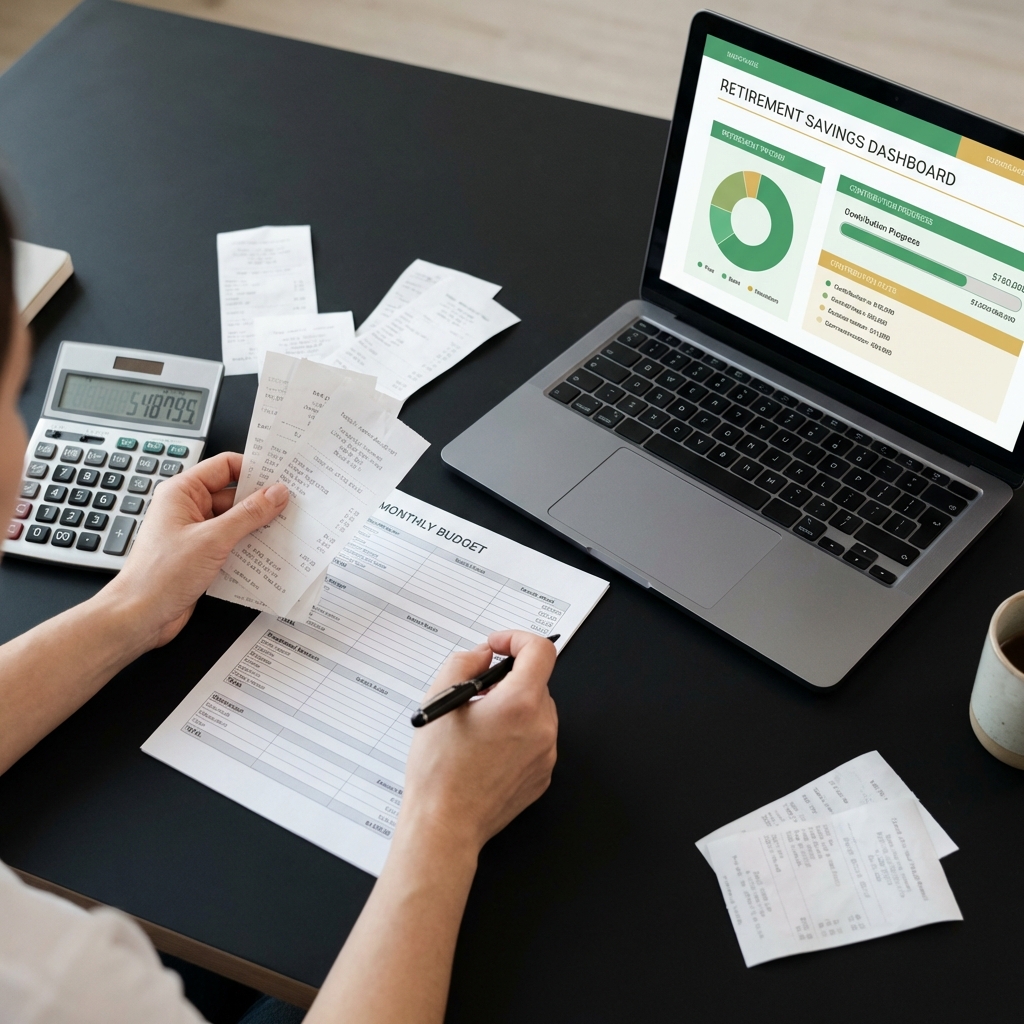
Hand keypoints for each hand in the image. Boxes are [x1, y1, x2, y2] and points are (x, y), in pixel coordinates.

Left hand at [102, 452, 287, 649]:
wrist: (140, 616)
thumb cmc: (160, 575)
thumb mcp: (213, 539)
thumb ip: (248, 514)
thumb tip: (276, 494)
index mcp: (183, 492)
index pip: (225, 466)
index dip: (253, 469)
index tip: (281, 478)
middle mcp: (188, 508)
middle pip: (234, 494)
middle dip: (261, 501)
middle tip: (290, 506)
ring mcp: (196, 532)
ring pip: (236, 521)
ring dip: (257, 527)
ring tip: (283, 531)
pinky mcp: (202, 555)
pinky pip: (232, 542)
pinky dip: (249, 547)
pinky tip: (266, 554)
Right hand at [399, 630, 558, 854]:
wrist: (445, 825)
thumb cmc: (440, 771)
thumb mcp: (440, 701)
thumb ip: (463, 663)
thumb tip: (481, 655)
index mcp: (520, 704)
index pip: (540, 651)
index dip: (517, 639)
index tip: (499, 646)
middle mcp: (541, 727)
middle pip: (536, 682)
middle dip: (507, 680)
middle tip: (476, 693)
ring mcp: (545, 754)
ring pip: (536, 712)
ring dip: (512, 708)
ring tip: (477, 727)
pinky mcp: (542, 775)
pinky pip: (535, 740)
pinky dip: (516, 735)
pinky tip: (486, 750)